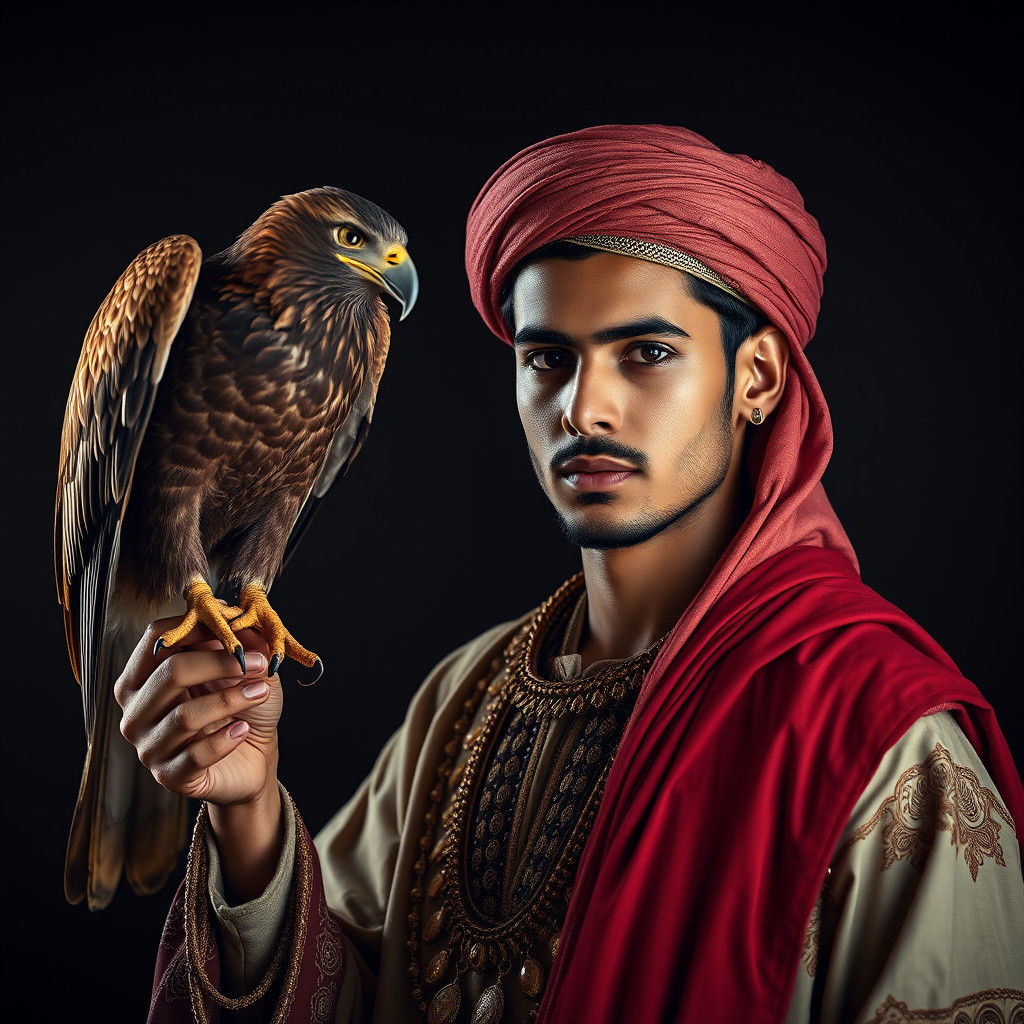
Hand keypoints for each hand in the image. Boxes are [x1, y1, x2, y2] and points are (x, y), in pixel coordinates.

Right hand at [115, 616, 281, 807]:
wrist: (254, 756)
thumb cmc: (241, 706)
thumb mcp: (245, 666)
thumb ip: (240, 639)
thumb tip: (235, 614)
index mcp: (142, 676)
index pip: (156, 638)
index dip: (196, 626)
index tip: (234, 627)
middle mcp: (135, 711)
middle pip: (171, 672)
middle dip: (220, 662)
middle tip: (259, 662)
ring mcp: (148, 747)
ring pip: (186, 716)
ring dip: (231, 699)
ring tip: (261, 692)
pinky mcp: (170, 777)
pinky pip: (195, 755)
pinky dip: (225, 739)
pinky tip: (243, 729)